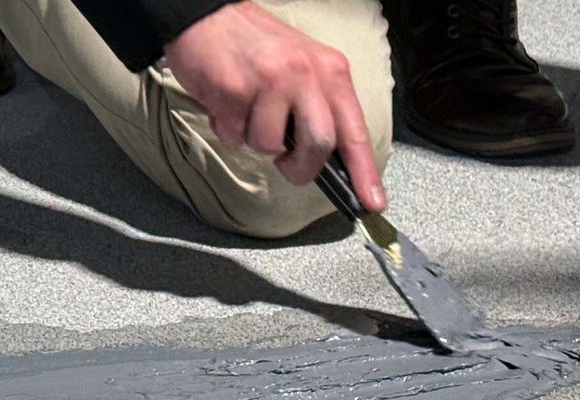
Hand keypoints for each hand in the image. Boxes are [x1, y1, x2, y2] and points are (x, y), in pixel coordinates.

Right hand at [162, 1, 385, 211]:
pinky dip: (226, 127)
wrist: (207, 18)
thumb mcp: (301, 69)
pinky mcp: (235, 90)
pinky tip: (225, 102)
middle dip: (300, 166)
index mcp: (330, 70)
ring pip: (269, 146)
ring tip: (246, 111)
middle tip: (285, 163)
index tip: (372, 202)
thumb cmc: (254, 48)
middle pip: (319, 145)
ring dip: (253, 139)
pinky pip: (234, 135)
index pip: (354, 130)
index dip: (364, 172)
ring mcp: (271, 82)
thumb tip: (324, 158)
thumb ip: (316, 108)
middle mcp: (306, 74)